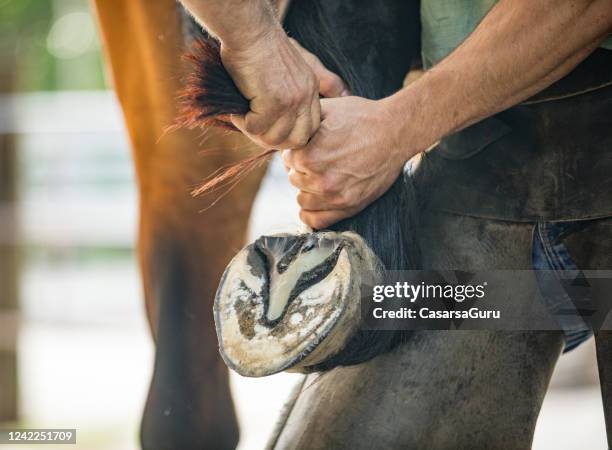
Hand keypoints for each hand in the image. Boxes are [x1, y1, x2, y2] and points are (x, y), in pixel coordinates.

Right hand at [222, 30, 348, 148]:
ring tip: (243, 118)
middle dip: (275, 141)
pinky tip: (236, 111)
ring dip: (255, 133)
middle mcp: (306, 96)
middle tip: (256, 129)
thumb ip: (290, 95)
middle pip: (298, 140)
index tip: (271, 129)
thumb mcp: (284, 71)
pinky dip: (242, 123)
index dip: (290, 135)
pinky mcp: (273, 103)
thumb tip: (276, 128)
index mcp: (311, 89)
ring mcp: (292, 101)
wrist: (249, 30)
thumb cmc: (259, 46)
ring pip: (276, 138)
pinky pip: (256, 128)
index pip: (310, 128)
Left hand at [281, 96, 418, 228]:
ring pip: (302, 200)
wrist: (395, 132)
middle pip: (294, 179)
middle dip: (302, 169)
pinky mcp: (349, 207)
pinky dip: (312, 213)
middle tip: (318, 160)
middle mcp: (320, 180)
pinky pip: (316, 221)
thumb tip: (287, 128)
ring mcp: (335, 196)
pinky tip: (318, 200)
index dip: (296, 151)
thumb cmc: (363, 118)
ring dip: (308, 189)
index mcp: (309, 156)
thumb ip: (303, 120)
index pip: (286, 160)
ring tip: (321, 177)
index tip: (308, 147)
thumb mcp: (329, 109)